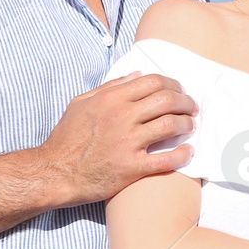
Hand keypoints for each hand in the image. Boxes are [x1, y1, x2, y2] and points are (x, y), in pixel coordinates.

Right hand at [37, 71, 198, 206]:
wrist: (56, 173)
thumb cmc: (66, 138)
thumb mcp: (81, 103)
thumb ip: (109, 87)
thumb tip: (136, 75)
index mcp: (111, 99)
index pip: (153, 82)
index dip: (172, 84)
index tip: (179, 92)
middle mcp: (122, 117)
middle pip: (167, 100)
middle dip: (186, 102)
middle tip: (192, 108)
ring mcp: (128, 143)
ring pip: (171, 125)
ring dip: (188, 124)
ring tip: (191, 127)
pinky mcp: (132, 168)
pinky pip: (166, 160)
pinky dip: (183, 155)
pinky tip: (189, 153)